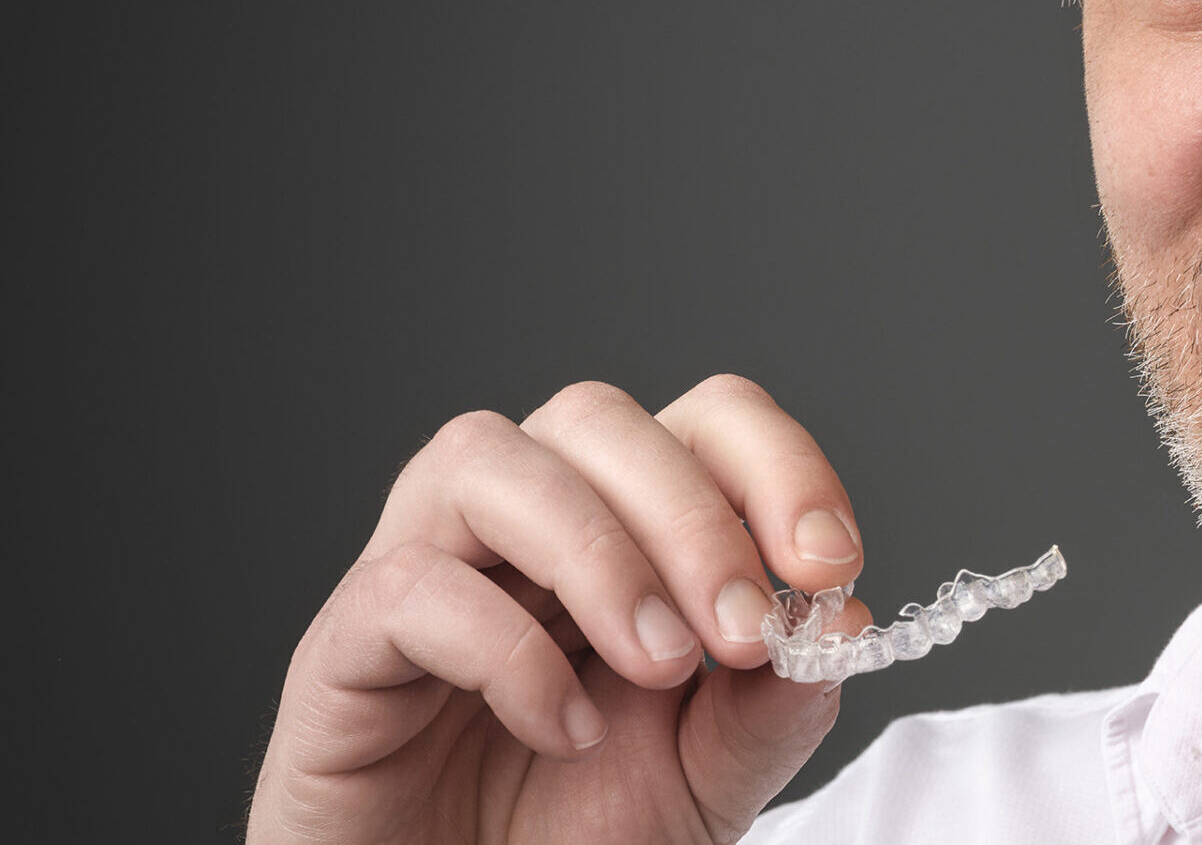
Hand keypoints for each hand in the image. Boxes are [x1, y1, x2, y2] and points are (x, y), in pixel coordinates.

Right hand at [249, 375, 868, 843]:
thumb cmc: (567, 840)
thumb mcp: (707, 778)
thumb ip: (771, 704)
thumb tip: (842, 620)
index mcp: (620, 530)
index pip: (701, 421)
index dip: (777, 465)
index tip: (831, 563)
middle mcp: (517, 528)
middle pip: (594, 416)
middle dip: (691, 511)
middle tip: (744, 630)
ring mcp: (420, 574)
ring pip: (483, 457)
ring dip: (595, 550)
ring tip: (659, 662)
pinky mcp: (341, 652)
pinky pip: (404, 585)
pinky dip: (503, 648)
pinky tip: (562, 727)